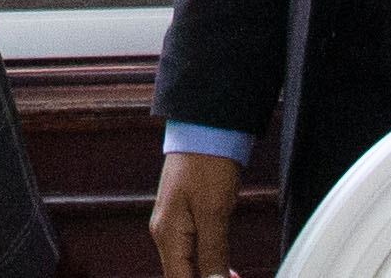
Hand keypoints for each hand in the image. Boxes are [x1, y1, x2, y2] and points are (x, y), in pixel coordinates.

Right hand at [149, 151, 241, 277]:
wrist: (205, 128)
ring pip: (187, 266)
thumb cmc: (206, 162)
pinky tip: (226, 269)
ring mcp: (172, 224)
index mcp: (167, 234)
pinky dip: (208, 265)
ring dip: (208, 276)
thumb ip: (213, 254)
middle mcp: (164, 232)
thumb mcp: (214, 213)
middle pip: (180, 276)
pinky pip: (192, 253)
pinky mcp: (184, 217)